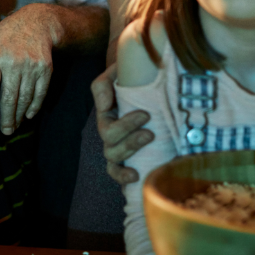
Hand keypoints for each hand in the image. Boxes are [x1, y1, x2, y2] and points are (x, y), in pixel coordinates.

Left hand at [0, 6, 53, 134]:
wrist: (37, 23)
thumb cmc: (6, 35)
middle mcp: (13, 61)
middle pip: (8, 98)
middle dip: (6, 118)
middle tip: (4, 131)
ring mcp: (31, 65)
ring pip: (24, 98)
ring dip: (19, 115)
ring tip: (14, 125)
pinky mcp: (45, 68)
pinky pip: (39, 93)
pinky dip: (34, 106)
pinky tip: (28, 114)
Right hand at [92, 63, 153, 184]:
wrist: (141, 81)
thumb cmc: (129, 79)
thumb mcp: (114, 75)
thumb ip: (103, 85)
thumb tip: (104, 105)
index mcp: (106, 116)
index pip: (109, 128)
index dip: (126, 126)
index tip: (145, 115)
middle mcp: (109, 134)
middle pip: (112, 146)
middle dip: (131, 140)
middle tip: (150, 132)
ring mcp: (117, 147)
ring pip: (114, 161)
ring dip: (129, 157)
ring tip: (149, 145)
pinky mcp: (128, 158)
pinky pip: (118, 174)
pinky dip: (123, 179)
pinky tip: (137, 177)